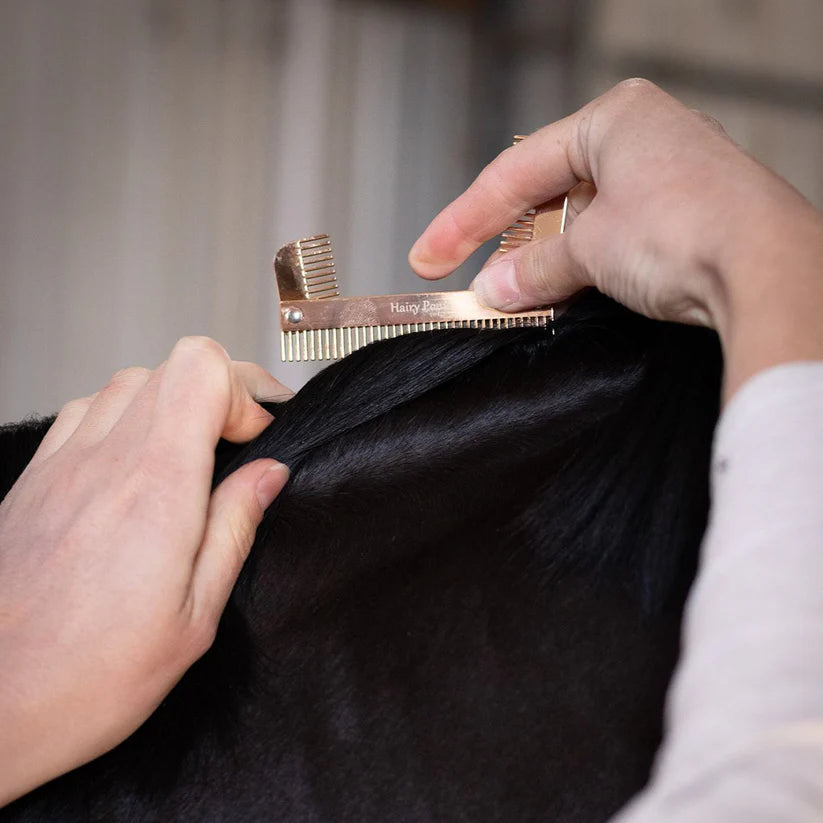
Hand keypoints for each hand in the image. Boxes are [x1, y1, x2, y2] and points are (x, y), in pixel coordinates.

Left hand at [0, 337, 290, 804]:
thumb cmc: (87, 679)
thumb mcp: (194, 618)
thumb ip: (235, 528)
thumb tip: (268, 475)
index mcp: (156, 490)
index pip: (202, 371)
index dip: (244, 393)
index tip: (257, 440)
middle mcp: (104, 463)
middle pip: (172, 365)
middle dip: (219, 391)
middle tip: (235, 440)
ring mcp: (61, 465)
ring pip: (129, 383)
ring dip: (171, 403)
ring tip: (188, 455)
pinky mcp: (33, 480)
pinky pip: (84, 412)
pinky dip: (123, 419)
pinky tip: (133, 465)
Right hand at [409, 79, 822, 396]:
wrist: (769, 273)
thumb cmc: (690, 231)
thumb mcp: (589, 248)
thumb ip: (534, 268)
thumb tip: (495, 287)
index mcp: (613, 118)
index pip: (514, 172)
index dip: (462, 220)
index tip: (428, 257)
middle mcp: (644, 139)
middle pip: (546, 194)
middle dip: (504, 242)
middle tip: (469, 280)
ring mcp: (668, 180)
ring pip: (580, 221)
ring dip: (543, 262)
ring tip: (512, 295)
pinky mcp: (686, 220)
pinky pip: (612, 242)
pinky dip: (581, 270)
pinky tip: (561, 294)